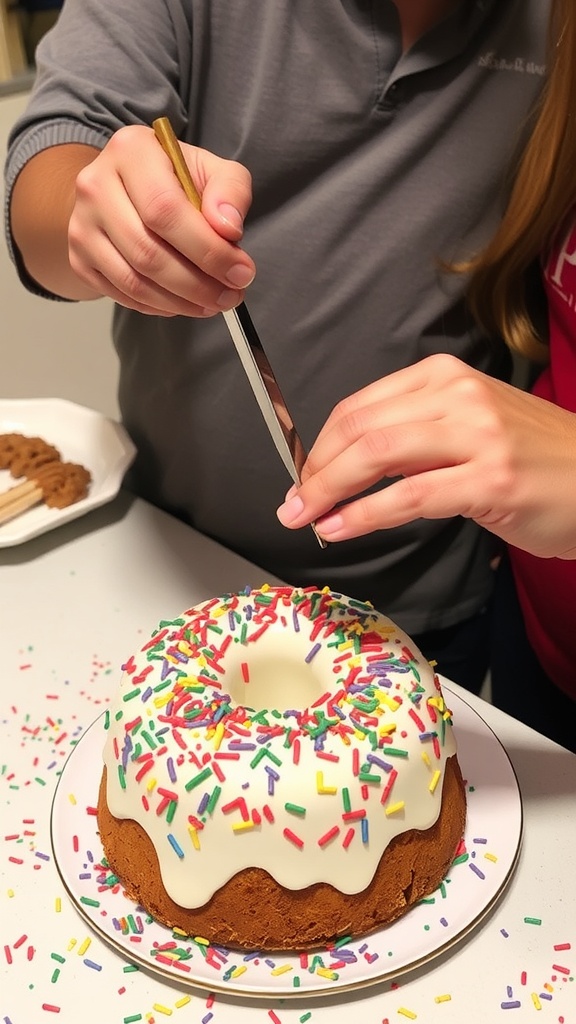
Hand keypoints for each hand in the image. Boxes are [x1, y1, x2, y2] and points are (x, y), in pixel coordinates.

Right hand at [68, 125, 254, 314]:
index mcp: (131, 151)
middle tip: (230, 297)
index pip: (166, 211)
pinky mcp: (79, 258)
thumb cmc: (173, 179)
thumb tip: (228, 229)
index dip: (207, 250)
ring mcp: (81, 225)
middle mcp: (95, 185)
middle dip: (198, 284)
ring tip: (212, 304)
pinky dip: (158, 306)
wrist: (123, 187)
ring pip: (133, 281)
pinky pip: (122, 295)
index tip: (241, 272)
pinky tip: (183, 302)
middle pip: (148, 252)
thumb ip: (230, 191)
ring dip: (180, 302)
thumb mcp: (210, 169)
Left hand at [277, 353, 575, 558]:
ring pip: (378, 455)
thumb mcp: (470, 426)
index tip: (301, 476)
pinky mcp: (491, 478)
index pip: (360, 406)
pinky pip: (409, 496)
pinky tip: (341, 528)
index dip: (320, 445)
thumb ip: (415, 433)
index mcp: (445, 376)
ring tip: (306, 517)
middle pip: (360, 428)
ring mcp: (477, 434)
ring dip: (330, 490)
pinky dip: (364, 514)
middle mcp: (458, 395)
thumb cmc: (534, 459)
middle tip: (294, 504)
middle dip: (315, 470)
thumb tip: (348, 464)